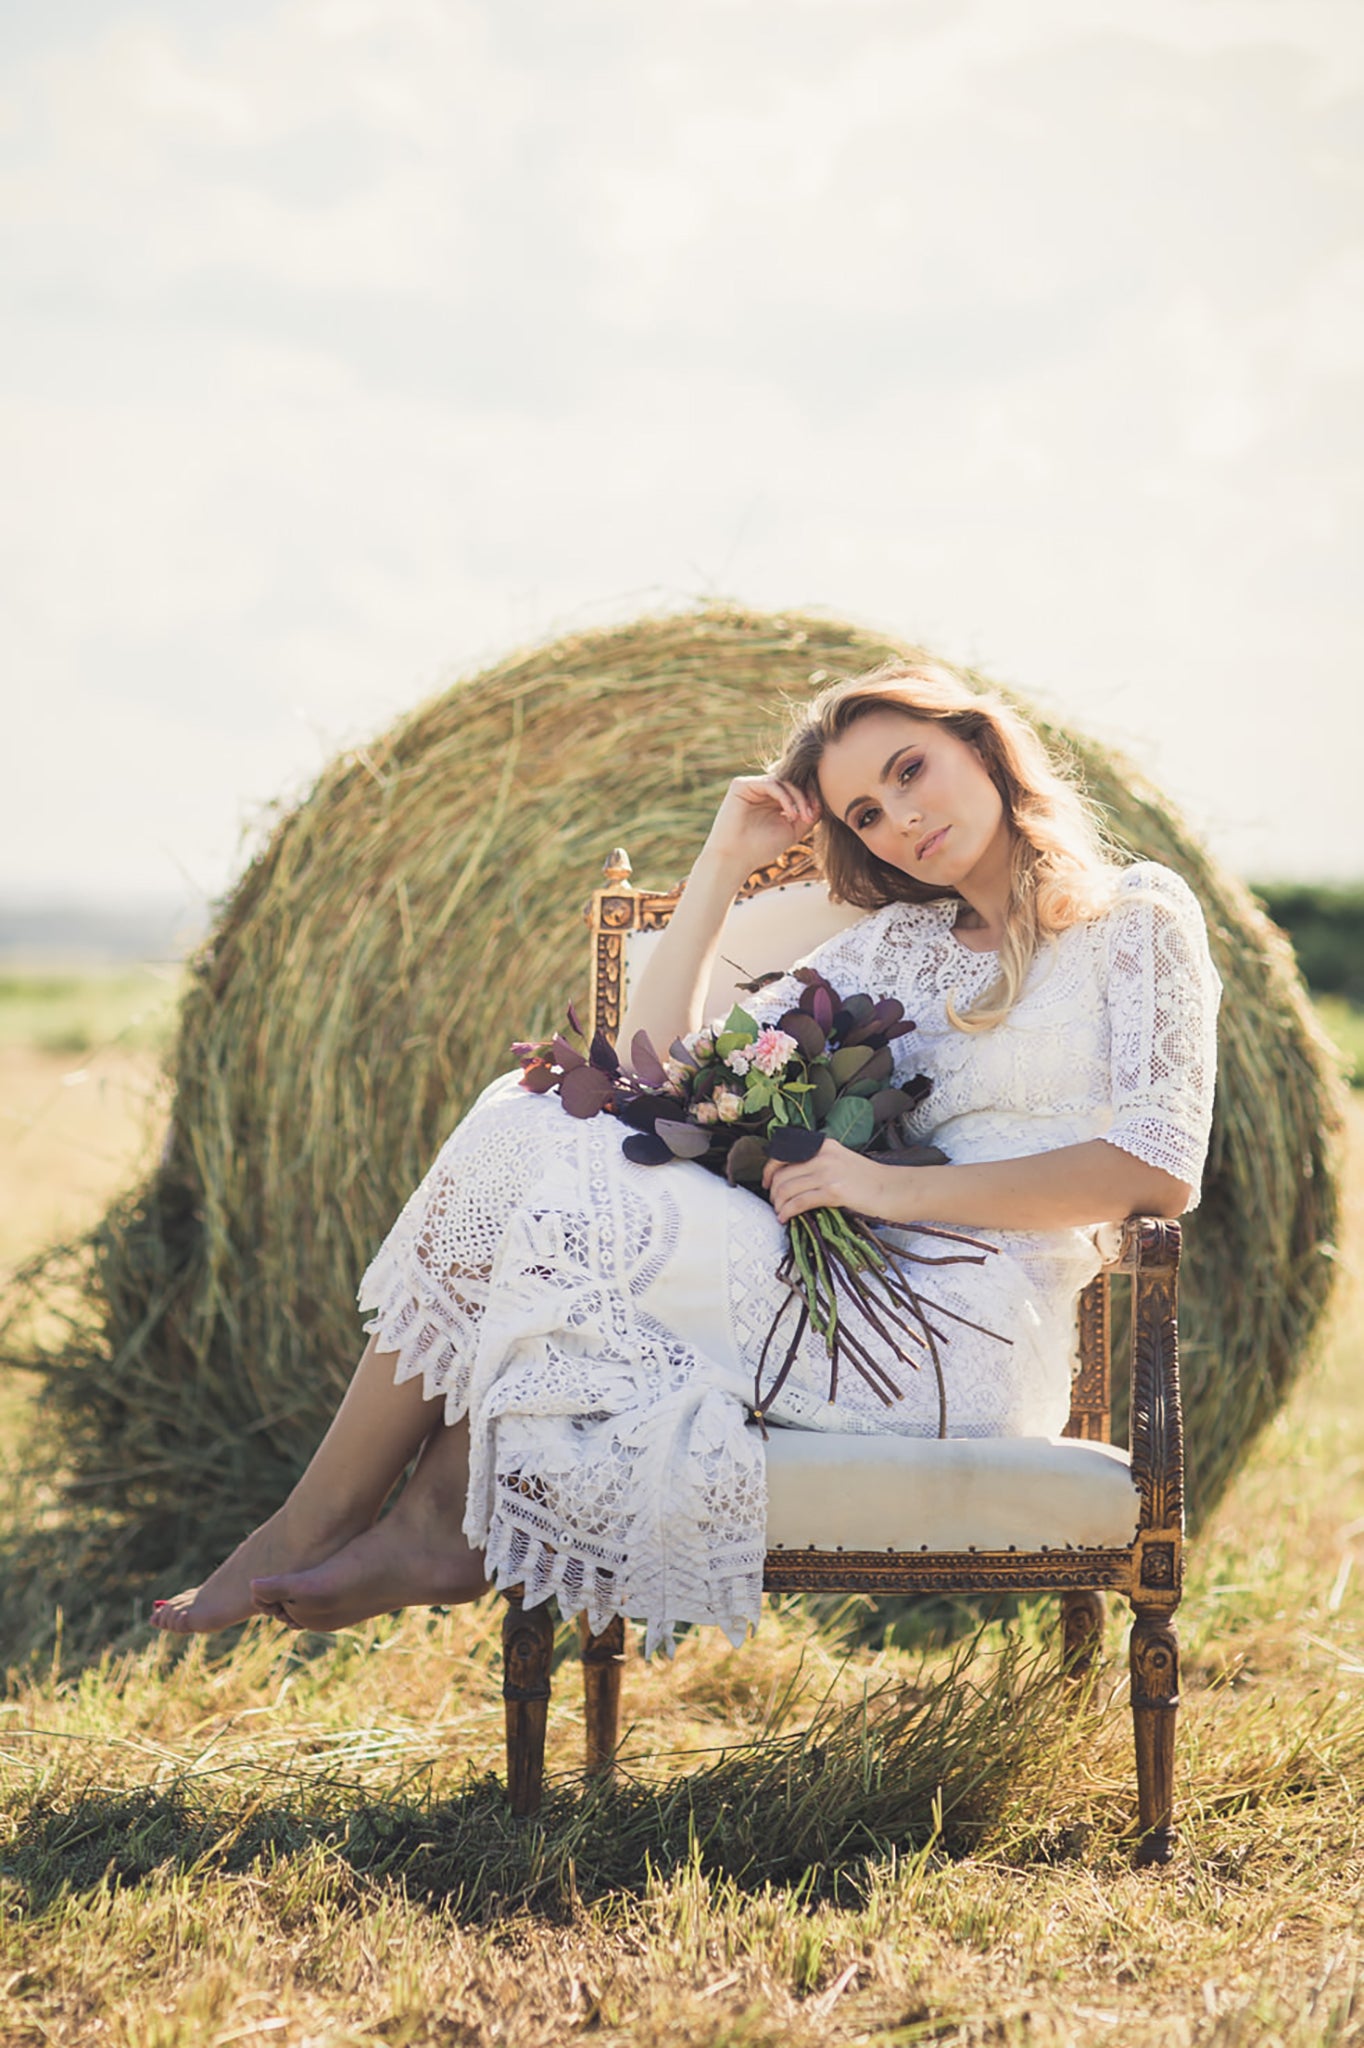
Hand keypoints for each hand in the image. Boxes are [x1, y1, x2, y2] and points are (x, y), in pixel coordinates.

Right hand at [698, 774, 820, 881]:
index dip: (811, 795)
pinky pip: (770, 783)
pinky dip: (785, 796)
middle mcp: (763, 790)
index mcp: (774, 799)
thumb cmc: (762, 848)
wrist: (736, 858)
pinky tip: (791, 812)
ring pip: (783, 780)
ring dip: (798, 797)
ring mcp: (752, 786)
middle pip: (792, 781)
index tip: (819, 811)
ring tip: (803, 817)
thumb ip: (808, 814)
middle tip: (811, 815)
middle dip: (806, 796)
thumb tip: (823, 800)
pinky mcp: (741, 785)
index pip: (796, 786)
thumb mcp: (793, 830)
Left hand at [762, 1140, 890, 1224]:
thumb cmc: (871, 1181)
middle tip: (776, 1205)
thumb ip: (820, 1164)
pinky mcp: (833, 1191)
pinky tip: (785, 1219)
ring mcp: (828, 1172)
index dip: (769, 1171)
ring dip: (778, 1204)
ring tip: (780, 1213)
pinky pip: (799, 1202)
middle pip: (782, 1174)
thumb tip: (795, 1181)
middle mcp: (823, 1155)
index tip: (767, 1184)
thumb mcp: (842, 1162)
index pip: (783, 1154)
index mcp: (823, 1145)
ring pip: (787, 1188)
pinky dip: (788, 1211)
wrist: (896, 1189)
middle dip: (774, 1192)